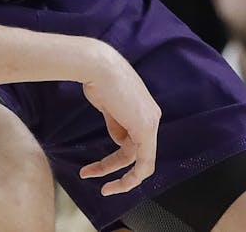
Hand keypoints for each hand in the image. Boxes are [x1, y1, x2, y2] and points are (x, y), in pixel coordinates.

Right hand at [78, 47, 160, 196]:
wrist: (97, 65)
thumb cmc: (98, 78)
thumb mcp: (108, 105)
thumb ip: (116, 123)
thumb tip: (119, 141)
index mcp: (144, 109)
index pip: (136, 142)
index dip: (120, 159)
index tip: (103, 167)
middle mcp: (151, 116)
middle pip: (136, 152)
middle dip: (113, 168)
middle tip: (98, 181)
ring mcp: (150, 122)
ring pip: (137, 160)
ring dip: (114, 173)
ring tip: (94, 179)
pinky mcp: (145, 127)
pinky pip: (143, 162)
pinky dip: (128, 176)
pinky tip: (107, 179)